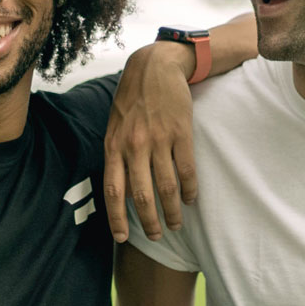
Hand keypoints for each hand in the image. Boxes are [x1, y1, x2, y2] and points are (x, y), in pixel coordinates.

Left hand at [104, 42, 198, 242]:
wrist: (154, 67)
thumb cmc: (132, 99)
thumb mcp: (115, 126)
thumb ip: (117, 156)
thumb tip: (124, 192)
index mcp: (114, 146)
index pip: (113, 191)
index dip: (117, 218)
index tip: (123, 238)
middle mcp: (135, 146)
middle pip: (142, 196)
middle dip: (151, 222)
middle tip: (158, 235)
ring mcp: (159, 140)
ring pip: (167, 187)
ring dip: (173, 211)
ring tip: (176, 224)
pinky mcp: (181, 133)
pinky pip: (187, 170)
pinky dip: (189, 190)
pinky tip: (191, 199)